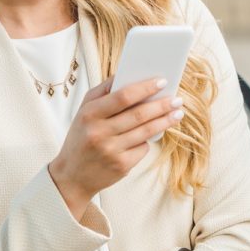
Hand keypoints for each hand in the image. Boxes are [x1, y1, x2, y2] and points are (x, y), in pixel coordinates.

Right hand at [48, 77, 184, 219]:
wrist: (72, 176)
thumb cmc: (81, 137)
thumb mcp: (84, 111)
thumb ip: (103, 91)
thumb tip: (127, 74)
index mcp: (90, 114)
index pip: (123, 96)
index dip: (145, 88)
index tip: (162, 81)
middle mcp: (99, 132)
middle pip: (139, 114)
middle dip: (162, 105)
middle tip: (177, 99)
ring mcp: (111, 151)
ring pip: (146, 132)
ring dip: (165, 121)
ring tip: (177, 112)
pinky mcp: (121, 166)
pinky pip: (143, 148)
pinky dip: (149, 139)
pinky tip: (153, 133)